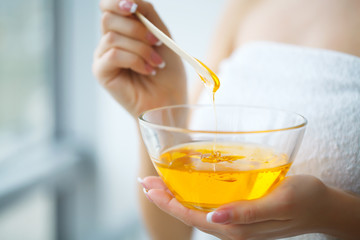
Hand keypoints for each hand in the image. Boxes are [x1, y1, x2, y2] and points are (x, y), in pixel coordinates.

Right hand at [93, 0, 186, 117]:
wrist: (169, 100)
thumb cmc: (167, 72)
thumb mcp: (162, 36)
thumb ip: (147, 15)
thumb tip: (130, 0)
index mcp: (122, 31)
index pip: (107, 7)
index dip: (117, 2)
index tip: (134, 7)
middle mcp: (109, 42)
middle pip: (108, 19)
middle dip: (137, 29)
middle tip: (157, 43)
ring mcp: (103, 57)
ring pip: (113, 38)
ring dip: (141, 49)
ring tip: (156, 63)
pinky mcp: (101, 72)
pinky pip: (113, 55)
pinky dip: (134, 60)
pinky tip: (147, 70)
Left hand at [140, 175, 334, 239]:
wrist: (322, 206)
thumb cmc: (305, 199)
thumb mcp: (281, 201)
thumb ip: (248, 213)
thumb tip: (214, 217)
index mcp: (238, 227)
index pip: (193, 216)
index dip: (169, 203)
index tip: (150, 188)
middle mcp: (232, 227)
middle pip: (189, 213)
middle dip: (165, 198)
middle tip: (145, 181)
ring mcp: (235, 221)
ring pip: (197, 209)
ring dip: (176, 196)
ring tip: (158, 182)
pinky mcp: (240, 212)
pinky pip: (209, 205)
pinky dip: (193, 194)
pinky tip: (187, 185)